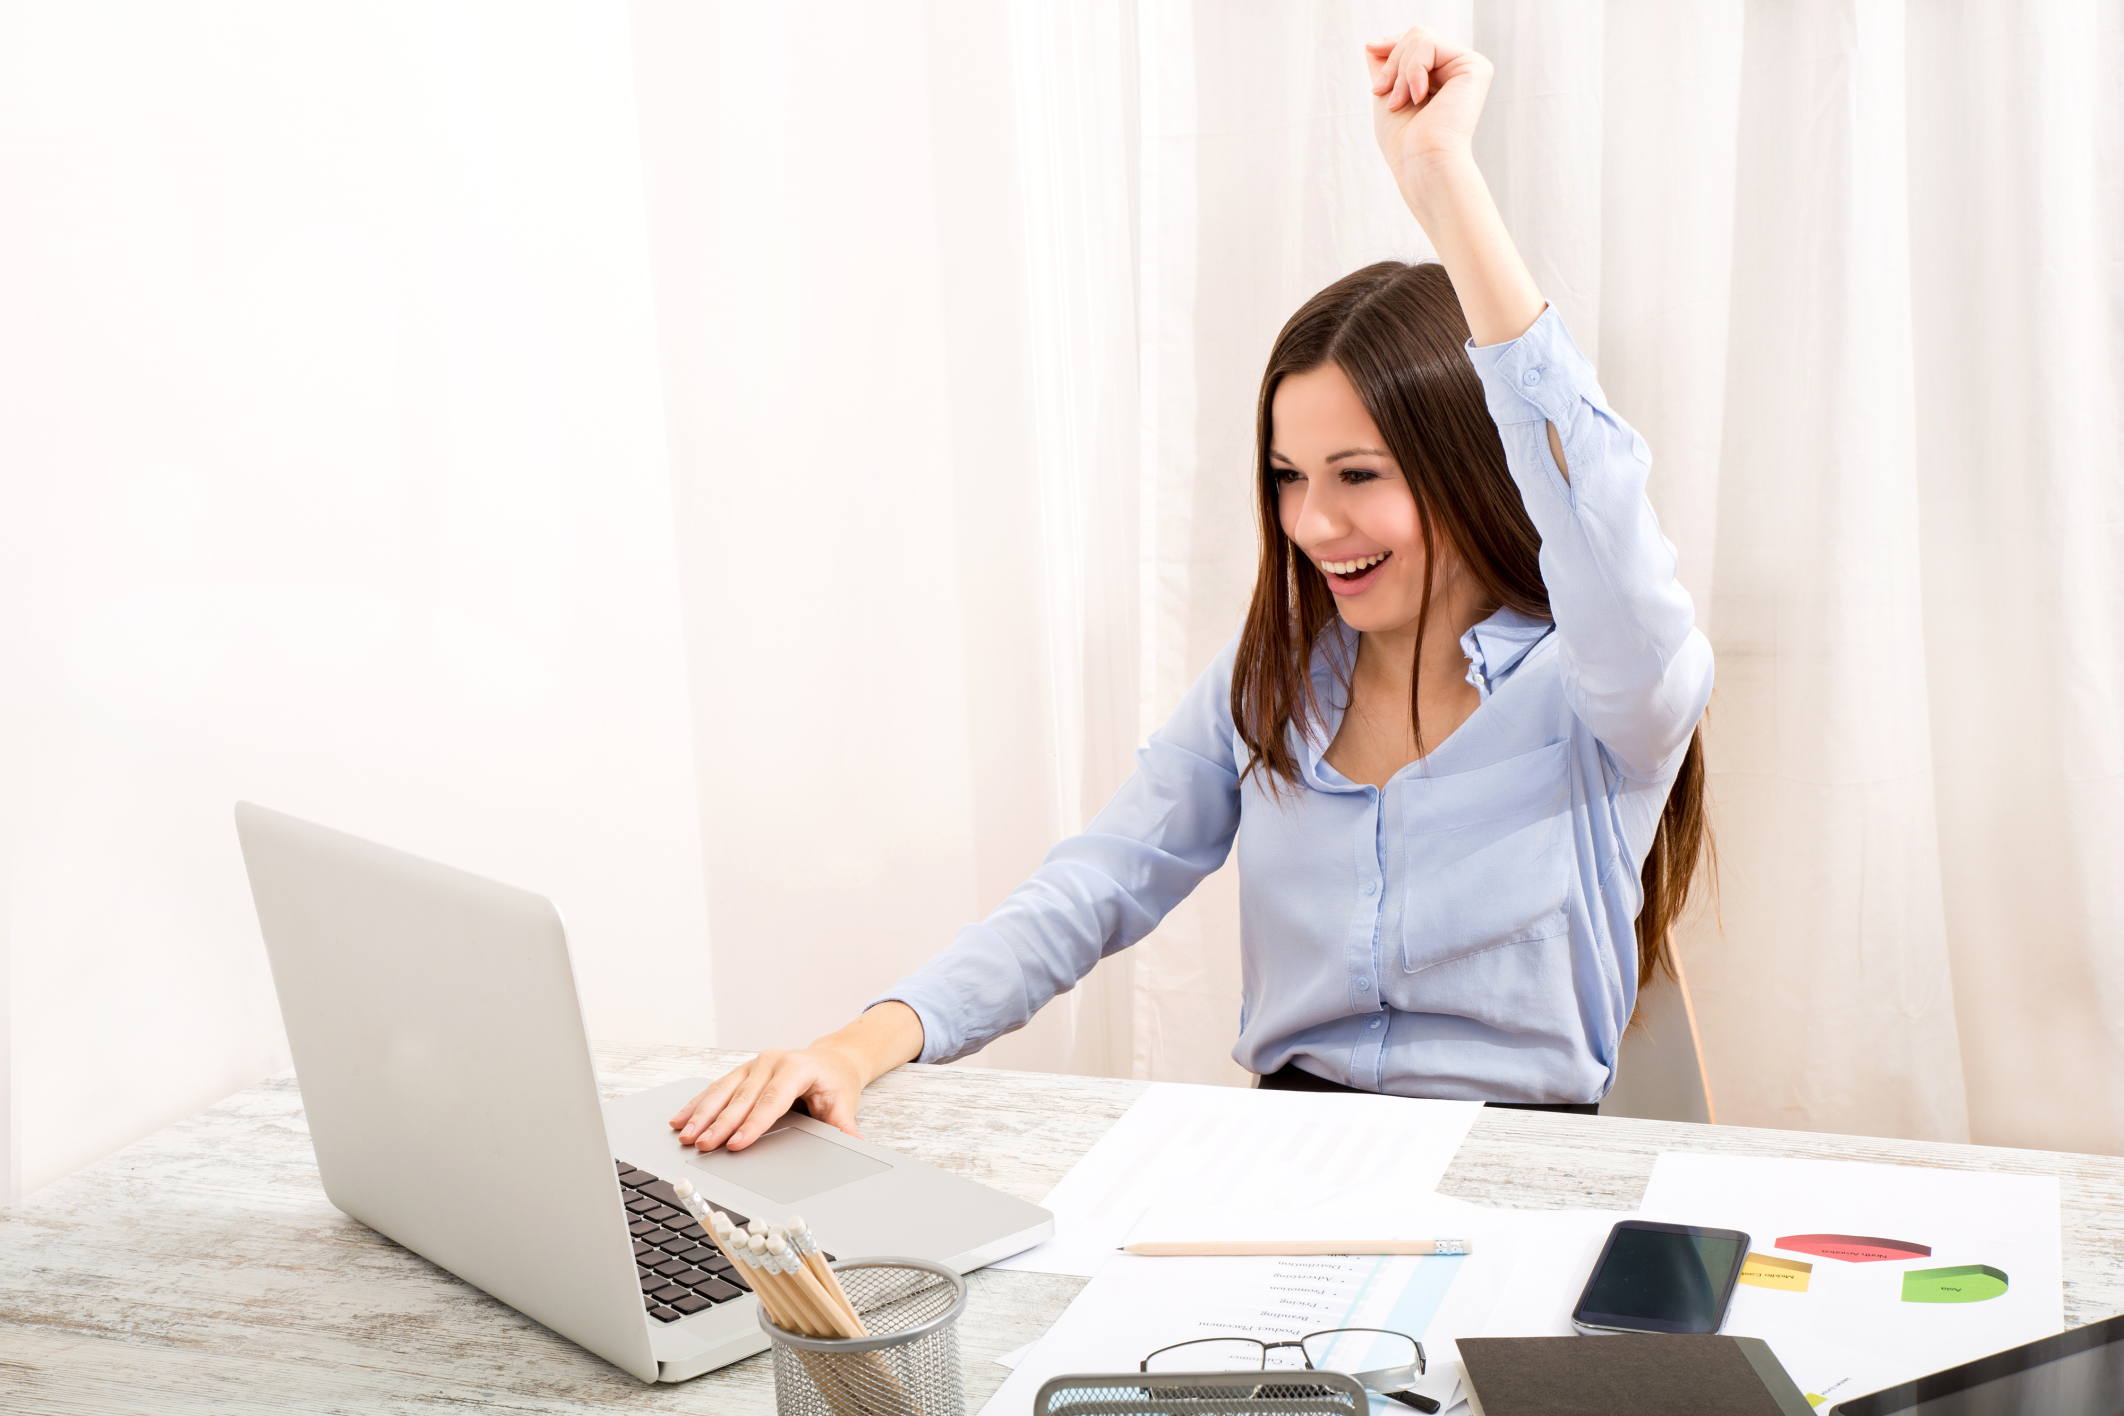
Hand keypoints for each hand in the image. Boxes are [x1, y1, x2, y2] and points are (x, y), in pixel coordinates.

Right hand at [668, 1044, 866, 1151]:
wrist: (832, 1059)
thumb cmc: (835, 1082)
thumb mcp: (844, 1102)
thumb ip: (844, 1125)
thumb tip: (854, 1144)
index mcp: (796, 1068)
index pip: (772, 1099)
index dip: (753, 1123)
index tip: (736, 1144)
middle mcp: (770, 1062)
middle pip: (742, 1097)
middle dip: (720, 1123)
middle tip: (703, 1145)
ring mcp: (753, 1064)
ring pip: (722, 1091)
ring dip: (702, 1114)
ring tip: (685, 1135)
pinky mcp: (741, 1072)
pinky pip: (716, 1088)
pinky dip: (697, 1104)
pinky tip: (680, 1119)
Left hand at [1364, 26, 1493, 189]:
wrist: (1421, 162)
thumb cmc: (1403, 141)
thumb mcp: (1388, 94)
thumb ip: (1386, 66)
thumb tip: (1372, 44)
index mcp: (1442, 77)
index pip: (1414, 43)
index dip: (1390, 50)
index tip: (1373, 68)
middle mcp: (1459, 69)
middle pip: (1416, 36)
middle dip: (1392, 64)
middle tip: (1383, 94)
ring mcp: (1469, 67)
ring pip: (1420, 38)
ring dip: (1399, 72)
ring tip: (1400, 103)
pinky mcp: (1475, 67)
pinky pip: (1429, 45)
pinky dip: (1412, 71)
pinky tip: (1417, 98)